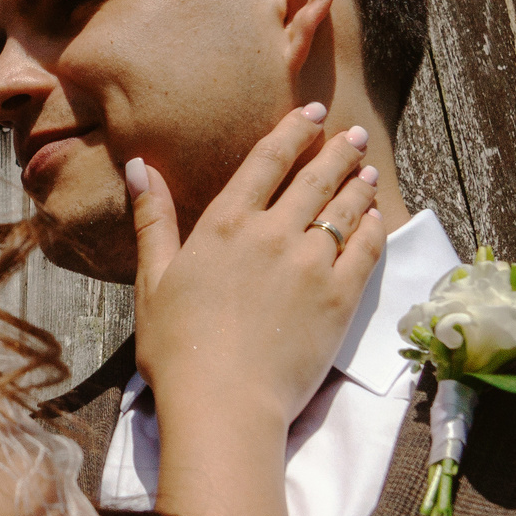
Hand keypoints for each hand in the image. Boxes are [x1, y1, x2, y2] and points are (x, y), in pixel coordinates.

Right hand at [128, 105, 386, 441]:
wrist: (224, 402)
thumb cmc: (177, 347)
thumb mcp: (152, 279)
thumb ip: (154, 219)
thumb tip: (140, 166)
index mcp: (225, 223)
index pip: (267, 160)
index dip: (294, 131)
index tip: (314, 113)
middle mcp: (272, 233)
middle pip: (314, 178)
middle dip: (337, 151)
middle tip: (352, 136)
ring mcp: (311, 264)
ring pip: (344, 209)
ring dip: (358, 184)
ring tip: (368, 170)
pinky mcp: (339, 298)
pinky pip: (364, 250)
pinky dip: (372, 229)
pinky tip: (375, 218)